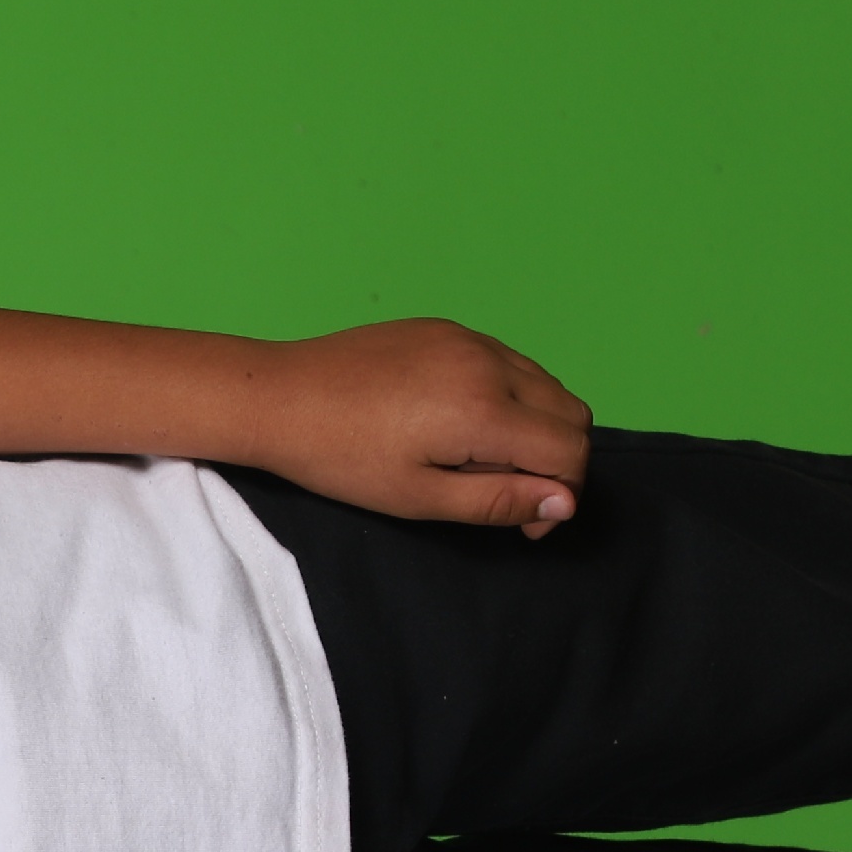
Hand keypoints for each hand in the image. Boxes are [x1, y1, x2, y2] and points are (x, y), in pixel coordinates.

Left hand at [232, 318, 593, 536]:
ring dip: (535, 425)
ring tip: (477, 458)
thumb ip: (499, 500)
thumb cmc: (341, 457)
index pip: (570, 450)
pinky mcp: (446, 328)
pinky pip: (508, 361)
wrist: (279, 396)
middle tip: (506, 491)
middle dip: (556, 459)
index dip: (561, 495)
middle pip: (572, 413)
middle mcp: (488, 363)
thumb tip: (565, 502)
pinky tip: (457, 421)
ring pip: (546, 383)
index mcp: (485, 410)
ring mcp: (468, 339)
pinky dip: (509, 395)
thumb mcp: (420, 498)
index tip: (524, 522)